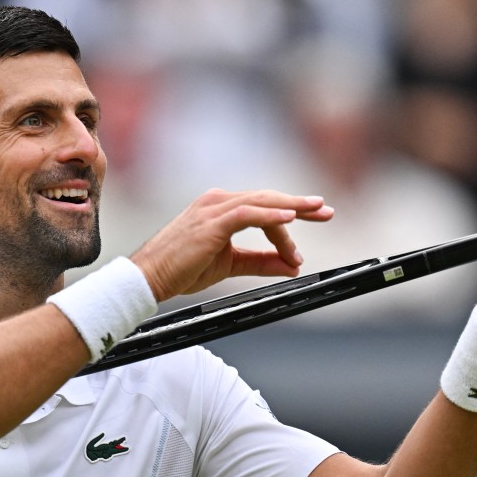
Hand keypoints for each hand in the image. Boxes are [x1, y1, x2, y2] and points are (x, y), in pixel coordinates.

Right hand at [131, 189, 333, 301]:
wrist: (149, 278)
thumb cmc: (182, 269)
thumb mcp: (231, 264)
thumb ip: (261, 262)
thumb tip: (292, 265)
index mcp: (221, 208)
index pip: (263, 206)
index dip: (291, 214)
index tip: (312, 226)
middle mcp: (218, 202)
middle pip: (267, 198)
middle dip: (299, 204)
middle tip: (326, 211)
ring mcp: (213, 209)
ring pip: (261, 203)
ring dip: (291, 210)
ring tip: (316, 214)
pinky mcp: (211, 222)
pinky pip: (248, 213)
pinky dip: (271, 214)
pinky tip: (291, 217)